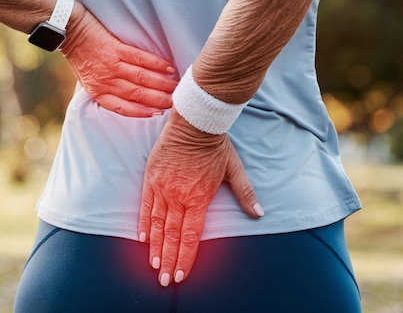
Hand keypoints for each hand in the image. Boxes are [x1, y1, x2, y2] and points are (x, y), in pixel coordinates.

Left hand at [60, 4, 176, 116]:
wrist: (69, 29)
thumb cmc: (78, 55)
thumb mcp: (86, 79)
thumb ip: (104, 89)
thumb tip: (125, 97)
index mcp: (97, 91)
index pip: (122, 107)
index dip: (141, 112)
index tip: (158, 114)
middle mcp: (105, 80)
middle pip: (137, 94)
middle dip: (158, 100)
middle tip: (175, 103)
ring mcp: (111, 64)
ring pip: (142, 78)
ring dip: (161, 84)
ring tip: (176, 87)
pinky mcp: (116, 48)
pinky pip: (140, 58)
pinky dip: (156, 64)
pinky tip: (169, 68)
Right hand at [138, 109, 262, 285]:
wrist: (195, 121)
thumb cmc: (215, 145)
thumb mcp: (234, 169)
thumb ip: (245, 193)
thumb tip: (259, 213)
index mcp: (199, 198)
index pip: (191, 236)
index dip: (185, 258)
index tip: (181, 275)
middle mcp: (178, 196)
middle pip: (172, 235)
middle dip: (168, 260)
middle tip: (164, 281)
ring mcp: (163, 187)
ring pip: (157, 224)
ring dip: (156, 247)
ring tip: (154, 266)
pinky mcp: (151, 177)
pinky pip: (145, 205)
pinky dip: (144, 223)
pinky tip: (143, 239)